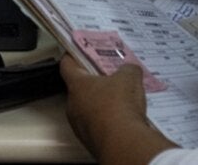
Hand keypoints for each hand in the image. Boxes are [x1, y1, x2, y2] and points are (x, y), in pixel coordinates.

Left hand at [60, 56, 174, 163]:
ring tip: (122, 101)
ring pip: (88, 109)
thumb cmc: (119, 106)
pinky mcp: (91, 141)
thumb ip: (128, 69)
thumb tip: (130, 69)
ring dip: (101, 105)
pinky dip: (108, 123)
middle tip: (110, 78)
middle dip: (94, 83)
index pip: (67, 66)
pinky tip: (124, 121)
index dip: (73, 57)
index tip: (79, 52)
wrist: (123, 145)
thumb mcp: (129, 78)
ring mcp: (80, 126)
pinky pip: (97, 126)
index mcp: (77, 85)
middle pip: (80, 89)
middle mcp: (73, 106)